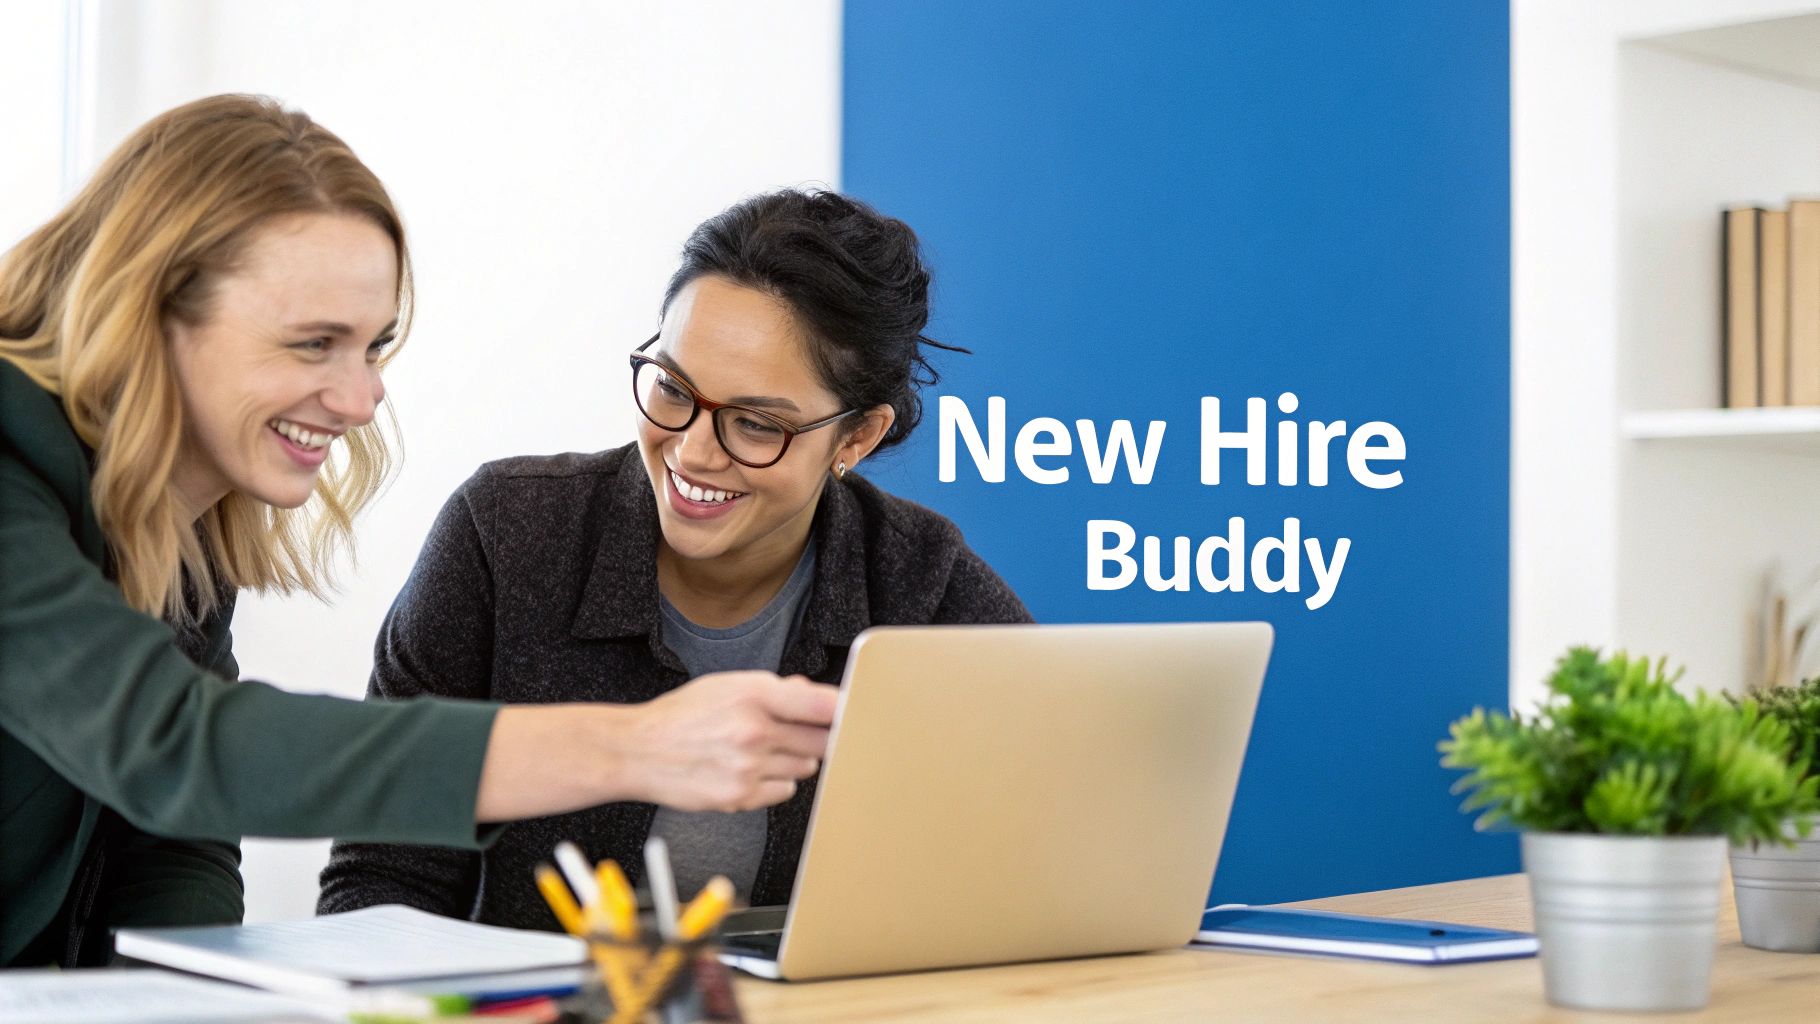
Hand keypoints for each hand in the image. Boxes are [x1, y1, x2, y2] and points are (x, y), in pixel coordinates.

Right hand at [622, 671, 838, 811]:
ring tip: (761, 750)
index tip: (860, 715)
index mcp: (754, 694)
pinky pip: (784, 792)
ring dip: (795, 760)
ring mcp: (749, 767)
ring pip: (805, 768)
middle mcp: (755, 730)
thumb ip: (775, 689)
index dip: (848, 711)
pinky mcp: (741, 797)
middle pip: (823, 741)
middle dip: (819, 737)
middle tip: (802, 733)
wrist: (639, 751)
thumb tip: (812, 694)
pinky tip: (750, 771)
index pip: (823, 705)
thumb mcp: (727, 685)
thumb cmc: (682, 715)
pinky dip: (776, 784)